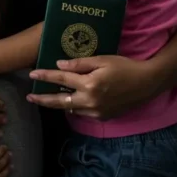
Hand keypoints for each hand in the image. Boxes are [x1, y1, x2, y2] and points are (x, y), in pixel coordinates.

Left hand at [27, 55, 158, 118]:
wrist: (147, 83)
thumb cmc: (125, 67)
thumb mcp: (102, 60)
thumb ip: (79, 63)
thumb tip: (59, 64)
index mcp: (89, 84)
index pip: (61, 79)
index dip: (45, 76)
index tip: (32, 75)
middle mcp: (91, 100)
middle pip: (60, 101)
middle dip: (43, 99)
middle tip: (29, 97)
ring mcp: (97, 111)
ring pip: (71, 108)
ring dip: (58, 104)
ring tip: (45, 99)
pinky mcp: (103, 117)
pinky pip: (82, 113)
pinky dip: (74, 107)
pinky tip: (69, 101)